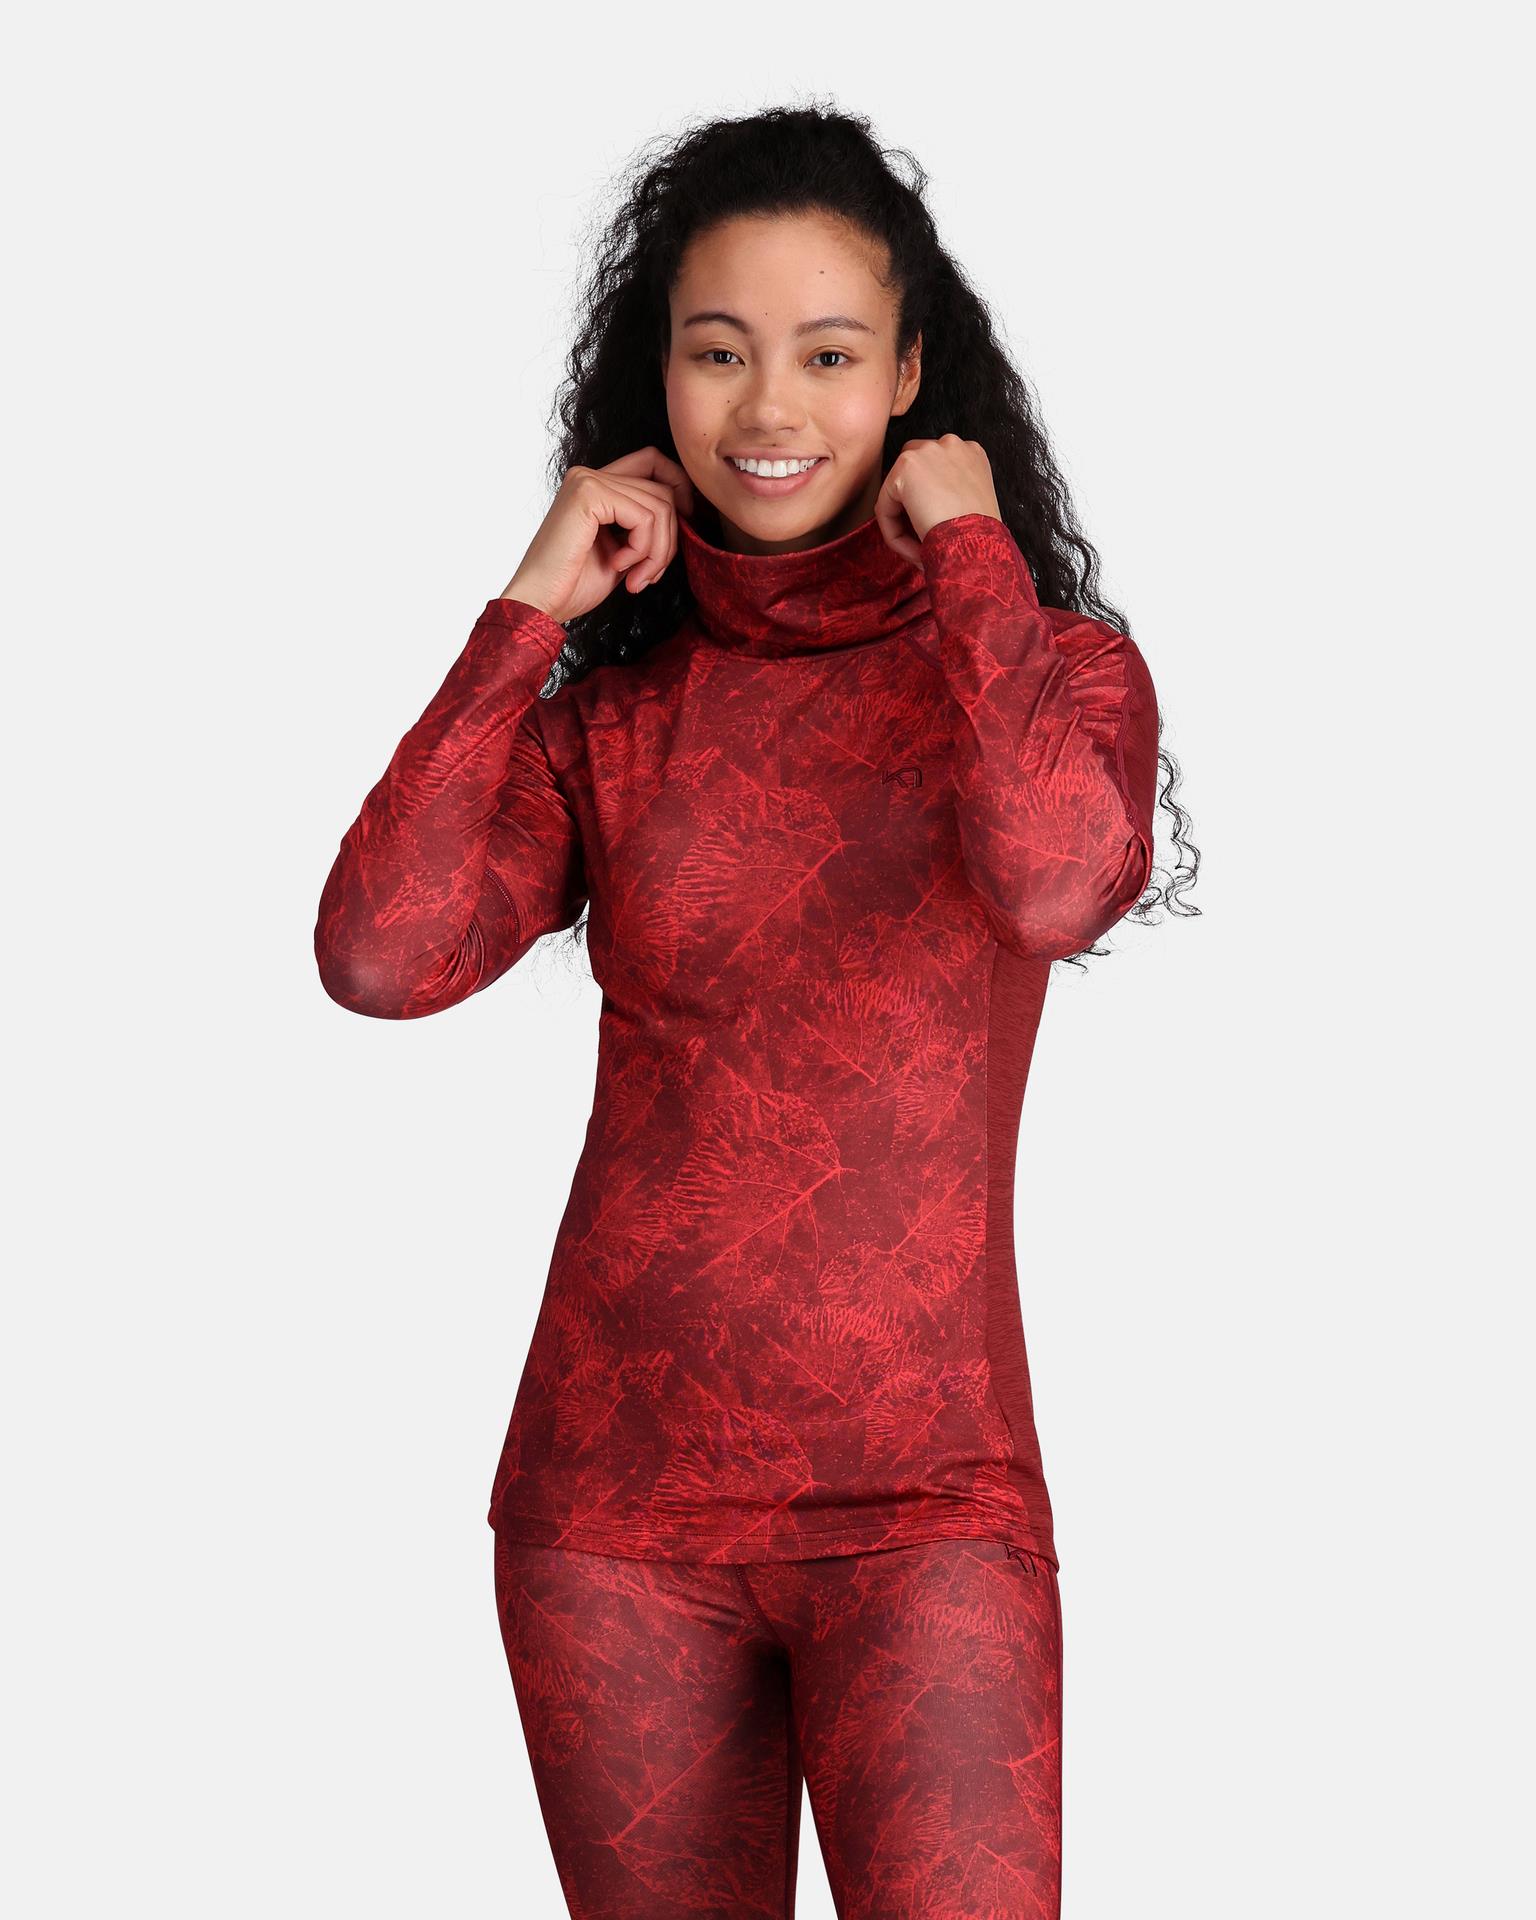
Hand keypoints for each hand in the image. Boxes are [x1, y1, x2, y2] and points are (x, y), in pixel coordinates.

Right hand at [501, 448, 696, 623]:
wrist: (540, 603)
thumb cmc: (574, 585)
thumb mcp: (623, 550)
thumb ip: (646, 527)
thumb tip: (688, 512)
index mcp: (595, 484)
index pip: (654, 462)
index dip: (679, 490)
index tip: (683, 528)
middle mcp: (589, 474)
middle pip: (663, 490)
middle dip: (669, 540)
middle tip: (649, 575)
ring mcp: (587, 480)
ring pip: (660, 505)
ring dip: (657, 552)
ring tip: (636, 578)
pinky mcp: (588, 494)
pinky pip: (645, 517)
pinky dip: (643, 549)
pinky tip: (619, 567)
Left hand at [873, 435, 1001, 564]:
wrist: (978, 545)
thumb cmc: (982, 536)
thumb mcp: (975, 506)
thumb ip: (952, 495)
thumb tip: (926, 507)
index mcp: (972, 454)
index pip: (937, 473)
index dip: (930, 504)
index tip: (935, 531)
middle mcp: (951, 444)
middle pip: (913, 473)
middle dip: (911, 506)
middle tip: (920, 540)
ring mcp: (927, 451)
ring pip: (898, 493)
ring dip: (903, 524)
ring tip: (920, 551)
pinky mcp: (905, 467)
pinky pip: (885, 508)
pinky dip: (894, 534)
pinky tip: (915, 551)